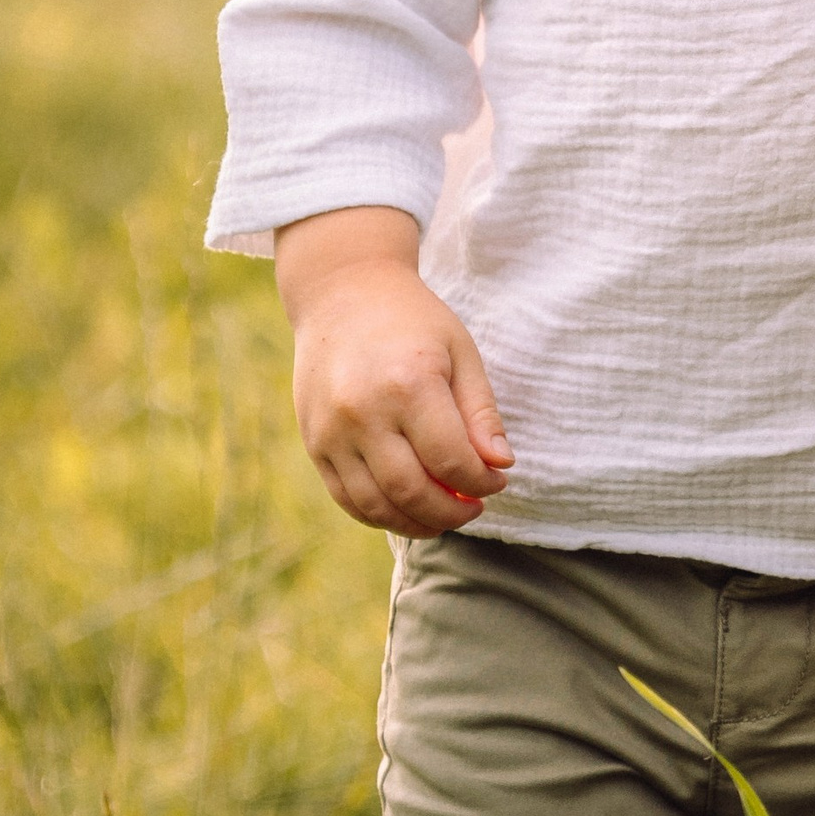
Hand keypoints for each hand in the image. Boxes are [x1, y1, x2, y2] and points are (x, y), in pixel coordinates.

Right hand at [275, 207, 513, 537]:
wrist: (341, 293)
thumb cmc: (412, 321)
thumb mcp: (460, 352)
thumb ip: (480, 413)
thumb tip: (500, 465)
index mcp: (409, 384)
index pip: (452, 460)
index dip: (481, 482)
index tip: (497, 481)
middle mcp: (363, 412)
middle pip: (412, 491)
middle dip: (452, 513)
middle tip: (475, 509)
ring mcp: (331, 431)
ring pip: (376, 505)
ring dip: (416, 523)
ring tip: (444, 516)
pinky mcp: (314, 443)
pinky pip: (347, 498)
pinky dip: (380, 514)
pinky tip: (407, 509)